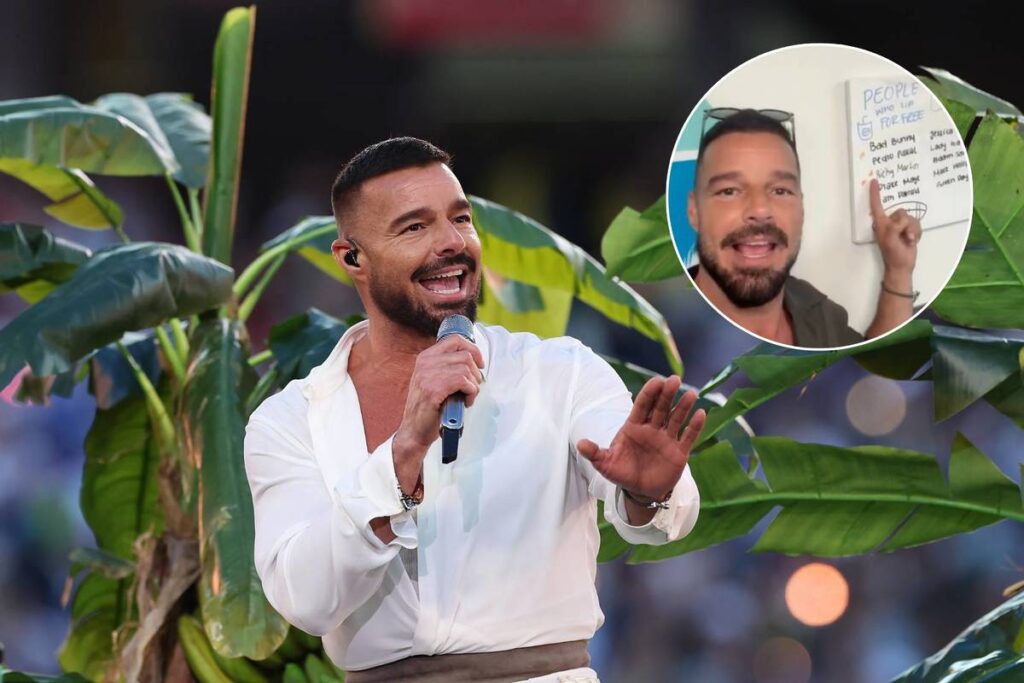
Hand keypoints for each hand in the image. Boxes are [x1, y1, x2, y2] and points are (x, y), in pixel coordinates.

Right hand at [392, 335, 483, 487]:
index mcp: (426, 357)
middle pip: (465, 355)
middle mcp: (425, 363)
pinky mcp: (433, 390)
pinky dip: (471, 392)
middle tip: (472, 388)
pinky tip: (466, 402)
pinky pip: (463, 381)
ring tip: (467, 397)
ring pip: (466, 368)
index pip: (455, 340)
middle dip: (476, 373)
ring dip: (474, 385)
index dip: (473, 349)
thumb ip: (447, 367)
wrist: (414, 430)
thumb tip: (474, 359)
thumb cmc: (428, 407)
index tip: (480, 363)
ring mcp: (428, 375)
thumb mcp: (433, 379)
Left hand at [576, 376, 705, 499]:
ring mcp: (666, 439)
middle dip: (667, 394)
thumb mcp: (606, 464)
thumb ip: (595, 453)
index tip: (657, 381)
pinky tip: (701, 413)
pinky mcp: (679, 451)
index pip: (642, 405)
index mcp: (633, 427)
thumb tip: (580, 444)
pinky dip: (695, 426)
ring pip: (676, 418)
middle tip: (674, 380)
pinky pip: (688, 436)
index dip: (649, 393)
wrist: (640, 490)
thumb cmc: (622, 472)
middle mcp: (652, 429)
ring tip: (691, 394)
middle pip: (660, 407)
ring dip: (683, 406)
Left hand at [870, 178, 920, 277]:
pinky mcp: (909, 230)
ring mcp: (900, 226)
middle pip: (901, 211)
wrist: (903, 265)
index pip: (876, 205)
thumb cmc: (893, 253)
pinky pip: (917, 224)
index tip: (874, 181)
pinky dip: (917, 232)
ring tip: (908, 240)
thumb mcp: (890, 239)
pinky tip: (912, 241)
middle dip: (906, 223)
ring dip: (912, 229)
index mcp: (881, 223)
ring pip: (911, 218)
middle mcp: (890, 222)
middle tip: (903, 236)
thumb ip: (895, 227)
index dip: (875, 193)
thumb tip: (902, 221)